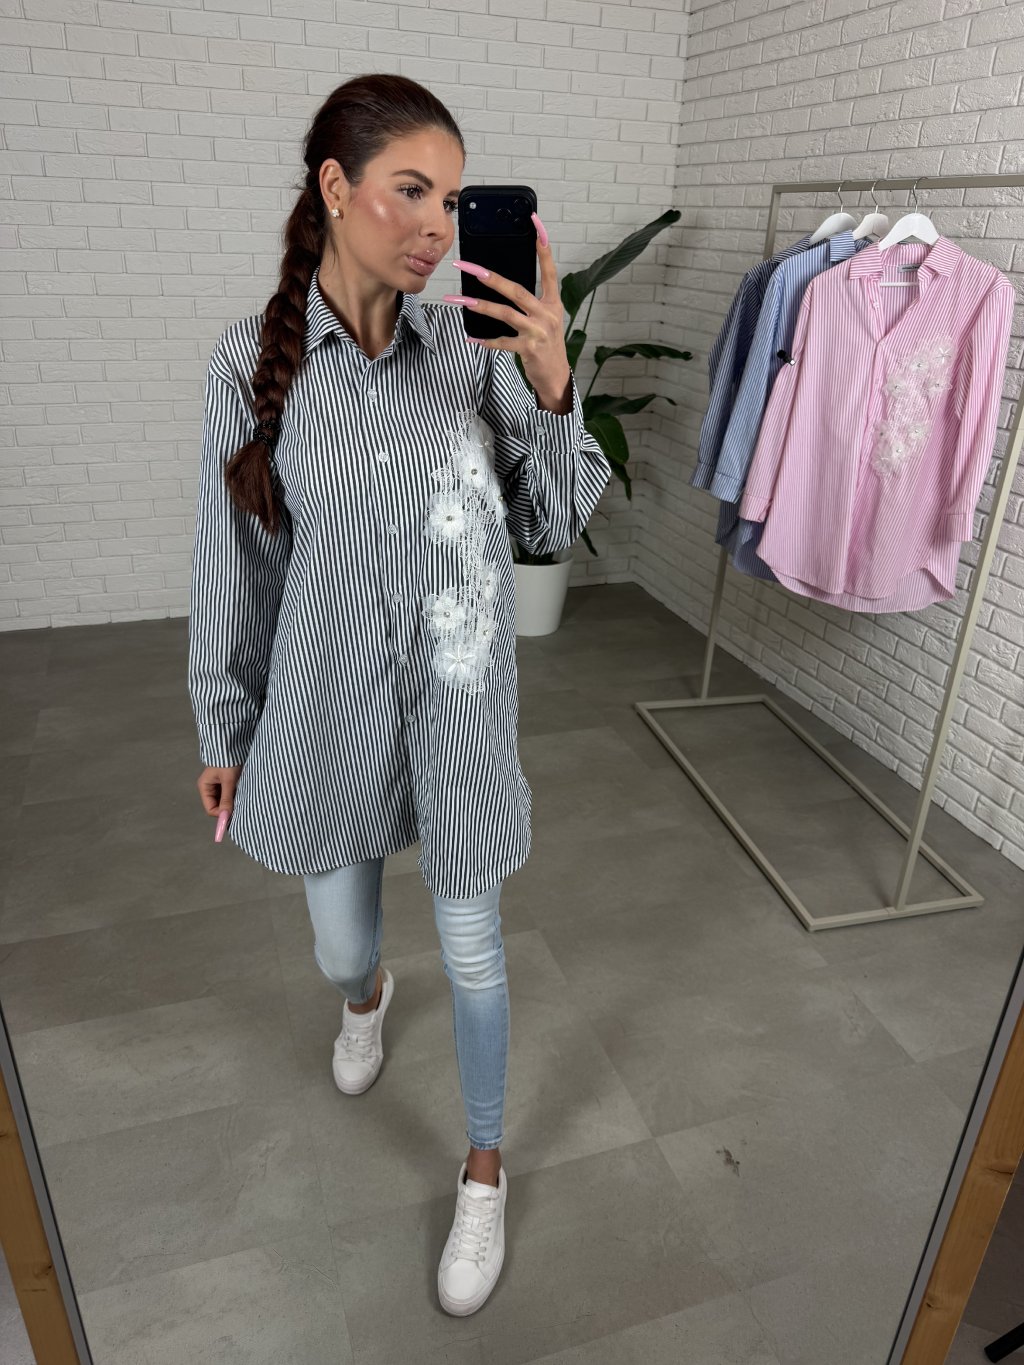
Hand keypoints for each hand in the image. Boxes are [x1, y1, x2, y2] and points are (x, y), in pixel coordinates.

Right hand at [197, 765, 241, 816]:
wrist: (234, 746)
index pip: (210, 809)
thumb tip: (225, 816)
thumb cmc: (229, 761)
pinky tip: (241, 793)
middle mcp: (209, 788)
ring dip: (232, 802)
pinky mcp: (225, 783)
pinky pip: (229, 795)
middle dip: (227, 808)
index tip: (233, 813)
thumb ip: (226, 798)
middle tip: (239, 806)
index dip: (220, 813)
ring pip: (224, 801)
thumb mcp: (228, 780)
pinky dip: (234, 796)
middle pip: (217, 806)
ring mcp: (217, 786)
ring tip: (241, 797)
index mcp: (204, 787)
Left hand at [444, 213, 571, 408]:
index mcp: (552, 303)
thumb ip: (530, 302)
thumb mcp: (545, 318)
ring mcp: (538, 331)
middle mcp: (547, 314)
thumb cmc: (546, 344)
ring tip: (459, 300)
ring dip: (480, 306)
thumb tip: (503, 285)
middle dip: (490, 277)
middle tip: (468, 267)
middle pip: (516, 290)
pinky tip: (470, 337)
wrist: (556, 376)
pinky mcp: (528, 350)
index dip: (543, 247)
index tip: (535, 224)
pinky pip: (502, 342)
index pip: (549, 270)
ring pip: (505, 314)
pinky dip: (485, 340)